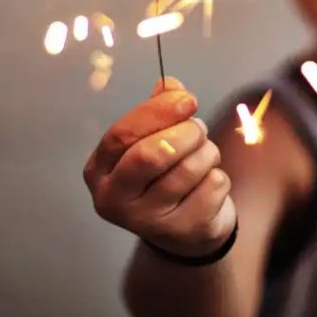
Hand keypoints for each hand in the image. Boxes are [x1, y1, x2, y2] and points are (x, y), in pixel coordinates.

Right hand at [83, 77, 236, 257]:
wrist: (184, 231)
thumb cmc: (162, 175)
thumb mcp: (151, 140)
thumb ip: (157, 110)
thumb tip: (170, 84)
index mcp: (98, 171)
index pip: (121, 134)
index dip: (157, 112)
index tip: (188, 100)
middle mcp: (114, 200)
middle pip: (151, 155)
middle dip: (185, 133)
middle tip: (199, 129)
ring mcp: (146, 222)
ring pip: (188, 169)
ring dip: (208, 152)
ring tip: (205, 154)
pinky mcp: (182, 232)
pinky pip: (212, 186)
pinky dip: (218, 176)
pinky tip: (208, 184)